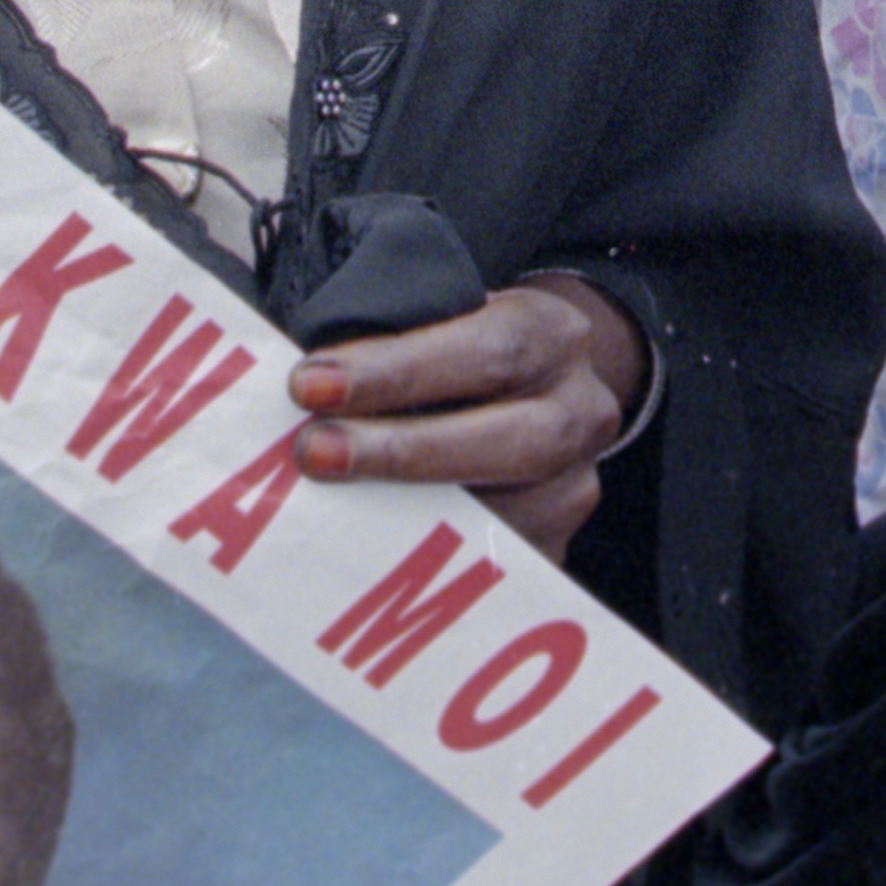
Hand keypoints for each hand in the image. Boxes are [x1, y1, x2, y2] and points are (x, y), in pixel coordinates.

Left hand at [289, 273, 648, 557]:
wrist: (532, 392)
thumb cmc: (458, 355)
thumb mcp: (440, 322)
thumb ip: (391, 342)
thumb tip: (305, 387)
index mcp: (551, 334)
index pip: (487, 349)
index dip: (398, 370)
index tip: (312, 385)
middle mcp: (581, 409)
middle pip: (507, 438)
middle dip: (401, 449)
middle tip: (313, 452)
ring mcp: (575, 485)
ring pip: (505, 513)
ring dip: (406, 514)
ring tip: (325, 510)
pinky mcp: (556, 546)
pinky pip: (492, 563)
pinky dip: (428, 559)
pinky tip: (366, 551)